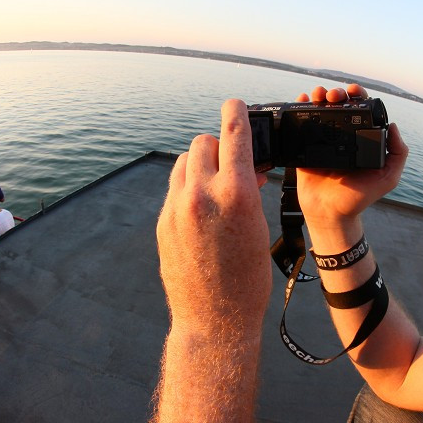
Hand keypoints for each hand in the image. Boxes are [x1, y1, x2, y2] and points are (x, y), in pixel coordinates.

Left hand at [157, 99, 271, 335]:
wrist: (215, 319)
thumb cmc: (248, 279)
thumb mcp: (259, 228)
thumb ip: (247, 192)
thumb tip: (244, 171)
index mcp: (236, 194)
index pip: (234, 134)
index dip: (236, 112)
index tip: (235, 103)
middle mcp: (202, 194)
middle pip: (203, 144)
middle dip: (219, 148)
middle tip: (232, 165)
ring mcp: (178, 208)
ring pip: (184, 163)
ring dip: (200, 165)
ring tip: (216, 185)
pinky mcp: (163, 222)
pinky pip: (175, 189)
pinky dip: (188, 188)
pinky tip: (202, 209)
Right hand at [294, 84, 407, 229]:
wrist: (330, 213)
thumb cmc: (359, 198)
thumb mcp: (387, 178)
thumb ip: (397, 154)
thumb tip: (394, 127)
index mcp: (362, 139)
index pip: (361, 111)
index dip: (359, 97)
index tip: (354, 92)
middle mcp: (343, 137)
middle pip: (340, 106)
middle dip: (337, 94)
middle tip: (335, 96)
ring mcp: (324, 140)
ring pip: (321, 110)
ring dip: (320, 96)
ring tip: (319, 95)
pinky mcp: (306, 147)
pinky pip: (302, 123)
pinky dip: (301, 107)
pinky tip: (302, 99)